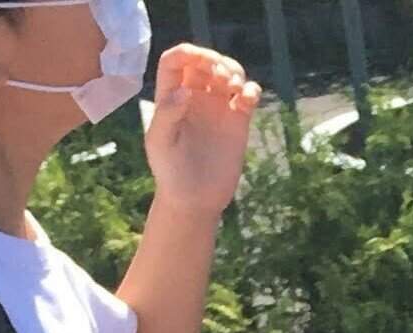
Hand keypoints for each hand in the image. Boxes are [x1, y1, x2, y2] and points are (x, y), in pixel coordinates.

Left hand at [144, 45, 261, 216]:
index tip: (200, 62)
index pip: (176, 60)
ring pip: (228, 73)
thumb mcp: (160, 143)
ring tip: (234, 88)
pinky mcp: (237, 122)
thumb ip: (167, 114)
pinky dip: (252, 90)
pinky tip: (248, 99)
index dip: (188, 53)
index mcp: (171, 96)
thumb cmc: (170, 172)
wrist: (194, 200)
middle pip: (205, 61)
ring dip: (234, 71)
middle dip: (215, 60)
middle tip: (221, 77)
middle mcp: (195, 97)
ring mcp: (217, 108)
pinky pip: (247, 96)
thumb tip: (186, 90)